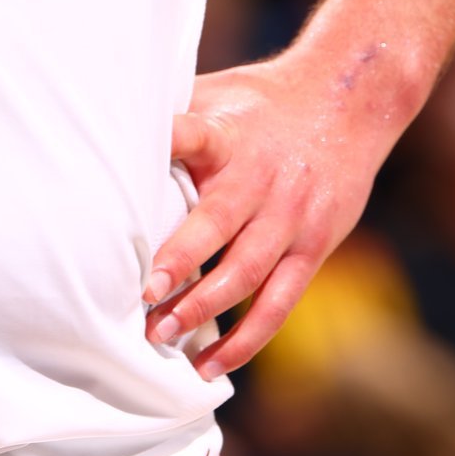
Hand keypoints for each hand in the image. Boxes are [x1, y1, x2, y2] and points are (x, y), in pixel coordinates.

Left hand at [143, 48, 407, 377]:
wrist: (347, 101)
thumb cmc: (263, 102)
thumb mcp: (219, 93)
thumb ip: (175, 116)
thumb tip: (107, 125)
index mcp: (227, 133)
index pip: (188, 135)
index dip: (160, 155)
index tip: (122, 183)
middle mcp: (258, 177)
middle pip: (215, 223)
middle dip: (178, 263)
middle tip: (141, 296)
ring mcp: (289, 215)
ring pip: (245, 271)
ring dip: (203, 307)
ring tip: (162, 335)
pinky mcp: (313, 246)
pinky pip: (278, 301)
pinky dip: (246, 338)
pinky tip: (212, 362)